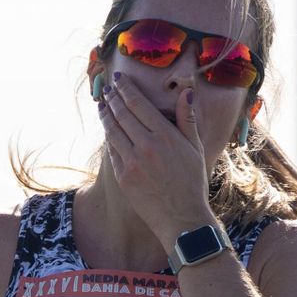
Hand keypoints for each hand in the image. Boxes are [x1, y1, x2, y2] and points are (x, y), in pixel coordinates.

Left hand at [97, 74, 214, 244]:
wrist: (182, 217)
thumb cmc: (192, 182)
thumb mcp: (194, 148)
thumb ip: (186, 119)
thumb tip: (186, 92)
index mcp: (165, 135)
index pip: (139, 104)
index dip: (126, 89)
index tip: (118, 80)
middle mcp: (146, 146)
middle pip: (122, 114)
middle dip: (112, 99)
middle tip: (107, 90)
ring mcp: (132, 162)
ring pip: (112, 132)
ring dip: (105, 116)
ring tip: (102, 106)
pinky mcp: (123, 177)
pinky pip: (112, 152)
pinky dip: (109, 139)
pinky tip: (108, 131)